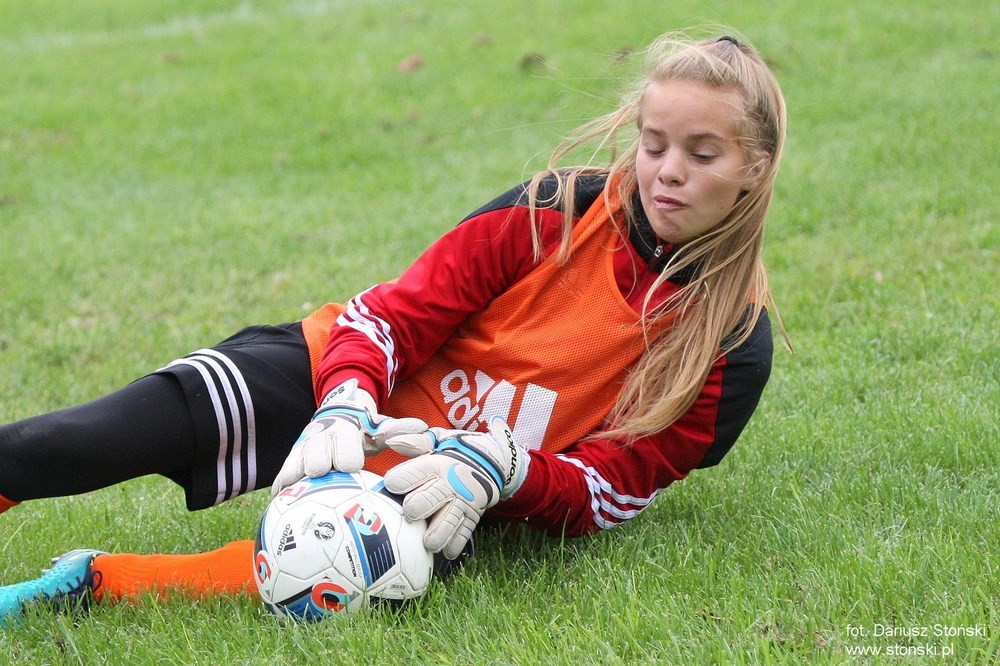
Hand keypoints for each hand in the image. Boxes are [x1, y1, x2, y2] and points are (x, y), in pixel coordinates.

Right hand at [271, 379, 429, 494]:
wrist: (334, 416)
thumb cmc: (363, 430)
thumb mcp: (381, 427)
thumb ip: (402, 431)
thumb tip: (423, 431)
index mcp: (343, 432)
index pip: (344, 449)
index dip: (347, 458)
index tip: (353, 468)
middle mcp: (318, 441)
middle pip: (316, 460)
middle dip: (322, 470)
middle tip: (327, 481)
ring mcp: (301, 452)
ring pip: (294, 470)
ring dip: (298, 486)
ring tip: (302, 505)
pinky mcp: (289, 464)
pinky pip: (281, 481)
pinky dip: (282, 496)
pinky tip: (283, 515)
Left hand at [383, 417, 529, 559]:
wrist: (491, 460)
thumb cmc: (453, 450)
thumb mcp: (437, 439)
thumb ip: (414, 441)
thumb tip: (391, 440)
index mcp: (437, 464)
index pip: (415, 473)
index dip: (401, 480)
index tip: (391, 485)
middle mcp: (450, 484)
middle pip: (430, 498)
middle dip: (418, 506)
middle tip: (410, 513)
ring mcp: (463, 502)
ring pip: (448, 521)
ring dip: (437, 534)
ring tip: (428, 543)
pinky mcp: (472, 516)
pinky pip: (464, 533)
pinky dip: (455, 544)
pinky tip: (447, 551)